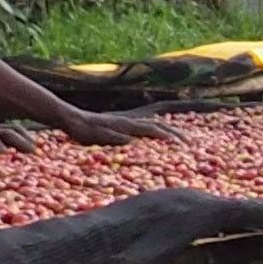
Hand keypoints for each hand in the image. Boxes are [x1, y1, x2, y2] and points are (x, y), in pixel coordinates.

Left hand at [61, 109, 180, 147]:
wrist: (71, 118)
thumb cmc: (82, 130)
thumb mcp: (97, 136)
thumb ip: (114, 138)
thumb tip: (132, 141)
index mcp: (126, 126)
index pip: (152, 130)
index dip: (168, 137)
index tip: (182, 145)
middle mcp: (130, 121)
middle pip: (158, 125)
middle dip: (176, 134)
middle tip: (191, 143)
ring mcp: (127, 121)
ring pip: (154, 124)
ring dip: (170, 130)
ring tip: (182, 138)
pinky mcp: (123, 124)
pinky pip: (146, 125)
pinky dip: (158, 129)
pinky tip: (160, 132)